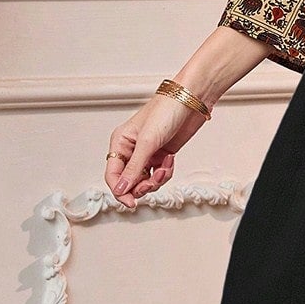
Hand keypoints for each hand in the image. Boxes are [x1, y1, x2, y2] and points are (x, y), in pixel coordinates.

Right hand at [105, 90, 207, 208]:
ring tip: (165, 168)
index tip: (131, 202)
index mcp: (120, 143)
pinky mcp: (162, 156)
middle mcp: (131, 150)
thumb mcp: (147, 142)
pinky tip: (171, 160)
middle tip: (153, 182)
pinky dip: (166, 172)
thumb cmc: (166, 111)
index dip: (120, 191)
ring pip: (145, 181)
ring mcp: (148, 154)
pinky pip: (160, 175)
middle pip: (128, 182)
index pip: (112, 174)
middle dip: (141, 186)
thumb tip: (121, 189)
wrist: (192, 101)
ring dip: (156, 180)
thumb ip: (134, 168)